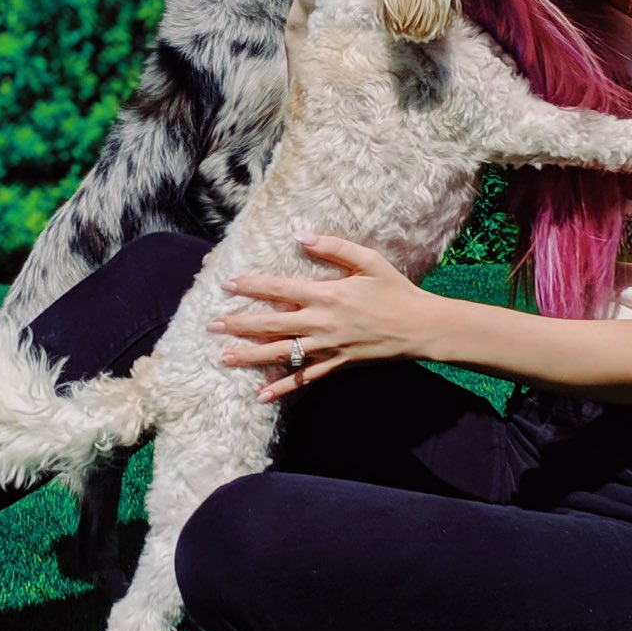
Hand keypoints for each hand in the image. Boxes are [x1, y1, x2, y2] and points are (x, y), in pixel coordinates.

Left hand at [207, 231, 435, 402]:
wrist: (420, 327)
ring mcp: (327, 346)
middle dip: (239, 324)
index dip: (251, 286)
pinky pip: (305, 378)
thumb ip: (333, 247)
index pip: (279, 289)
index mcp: (326, 294)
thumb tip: (300, 235)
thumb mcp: (368, 261)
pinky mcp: (336, 364)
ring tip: (224, 358)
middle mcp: (322, 322)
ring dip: (251, 356)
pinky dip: (283, 387)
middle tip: (211, 325)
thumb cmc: (395, 290)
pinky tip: (261, 395)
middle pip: (272, 324)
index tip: (227, 284)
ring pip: (281, 353)